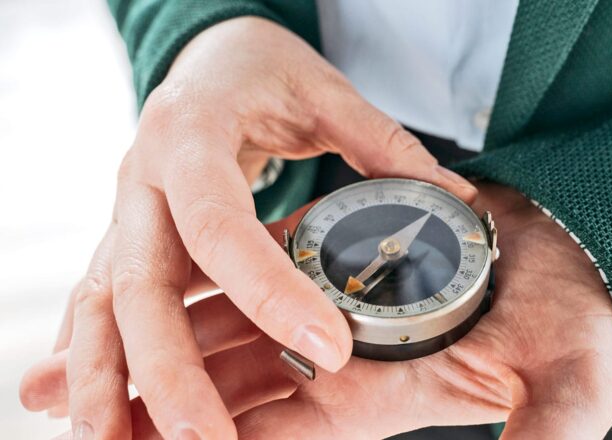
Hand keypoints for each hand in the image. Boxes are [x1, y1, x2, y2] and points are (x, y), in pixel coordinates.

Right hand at [19, 16, 475, 439]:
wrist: (207, 57)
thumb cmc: (260, 70)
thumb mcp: (320, 92)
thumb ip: (380, 143)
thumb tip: (453, 196)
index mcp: (191, 135)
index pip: (221, 223)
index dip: (268, 289)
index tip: (327, 346)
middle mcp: (143, 180)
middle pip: (141, 282)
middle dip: (167, 367)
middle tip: (204, 437)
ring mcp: (124, 215)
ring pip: (99, 306)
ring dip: (103, 381)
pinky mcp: (122, 240)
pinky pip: (93, 307)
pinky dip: (85, 361)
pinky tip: (93, 415)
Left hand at [24, 183, 611, 438]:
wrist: (571, 261)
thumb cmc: (575, 332)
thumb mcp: (565, 395)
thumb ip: (539, 438)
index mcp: (375, 403)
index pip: (271, 436)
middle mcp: (339, 364)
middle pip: (225, 394)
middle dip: (153, 408)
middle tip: (66, 415)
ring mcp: (330, 305)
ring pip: (224, 332)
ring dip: (154, 346)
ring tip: (62, 369)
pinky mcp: (331, 253)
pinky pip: (252, 271)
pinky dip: (200, 281)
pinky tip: (144, 280)